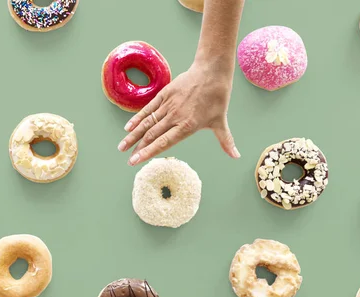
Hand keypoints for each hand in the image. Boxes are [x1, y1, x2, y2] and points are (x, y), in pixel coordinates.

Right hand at [117, 61, 240, 165]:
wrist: (212, 72)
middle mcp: (175, 117)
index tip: (136, 161)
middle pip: (152, 135)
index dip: (149, 152)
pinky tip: (128, 128)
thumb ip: (226, 141)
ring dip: (133, 135)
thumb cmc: (217, 98)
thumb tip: (236, 157)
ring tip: (122, 147)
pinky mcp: (164, 95)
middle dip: (138, 148)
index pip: (164, 142)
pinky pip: (148, 109)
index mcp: (187, 126)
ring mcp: (168, 105)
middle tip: (128, 159)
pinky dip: (137, 118)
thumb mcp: (221, 122)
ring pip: (147, 123)